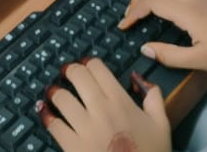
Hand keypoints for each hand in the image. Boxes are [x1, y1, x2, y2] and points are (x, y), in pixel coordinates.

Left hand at [40, 59, 170, 151]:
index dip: (89, 63)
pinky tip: (44, 111)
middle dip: (70, 70)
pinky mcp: (71, 146)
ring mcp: (84, 128)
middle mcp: (100, 109)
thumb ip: (154, 98)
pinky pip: (53, 125)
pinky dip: (46, 116)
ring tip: (54, 92)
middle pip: (77, 76)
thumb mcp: (162, 125)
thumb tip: (139, 79)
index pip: (97, 68)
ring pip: (61, 97)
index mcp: (121, 101)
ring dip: (55, 92)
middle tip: (67, 73)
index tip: (85, 65)